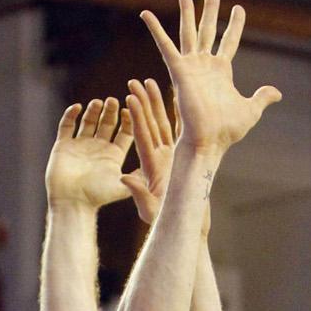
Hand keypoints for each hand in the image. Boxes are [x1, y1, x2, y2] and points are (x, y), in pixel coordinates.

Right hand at [45, 97, 134, 207]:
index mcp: (114, 155)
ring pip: (88, 121)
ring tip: (99, 102)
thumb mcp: (122, 189)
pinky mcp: (63, 146)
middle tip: (114, 101)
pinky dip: (71, 115)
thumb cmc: (97, 198)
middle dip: (111, 111)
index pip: (125, 133)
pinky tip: (77, 107)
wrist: (71, 204)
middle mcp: (98, 148)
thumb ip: (138, 178)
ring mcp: (80, 145)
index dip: (128, 120)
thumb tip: (156, 170)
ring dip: (93, 111)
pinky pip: (66, 126)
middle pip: (107, 123)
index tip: (131, 109)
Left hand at [123, 79, 211, 233]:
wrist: (187, 229)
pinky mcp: (182, 160)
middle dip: (142, 103)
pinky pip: (177, 134)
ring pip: (162, 126)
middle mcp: (159, 159)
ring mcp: (170, 158)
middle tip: (134, 81)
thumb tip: (123, 177)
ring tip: (151, 83)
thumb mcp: (150, 209)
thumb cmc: (168, 222)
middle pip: (149, 125)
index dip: (136, 116)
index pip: (141, 136)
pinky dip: (176, 117)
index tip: (129, 97)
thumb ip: (138, 193)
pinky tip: (175, 101)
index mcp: (151, 167)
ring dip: (156, 105)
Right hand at [140, 0, 280, 153]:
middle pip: (207, 31)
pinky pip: (165, 46)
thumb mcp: (251, 110)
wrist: (210, 141)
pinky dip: (155, 30)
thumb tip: (277, 92)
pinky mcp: (179, 72)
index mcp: (221, 72)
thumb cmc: (227, 131)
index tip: (239, 9)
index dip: (234, 26)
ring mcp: (191, 67)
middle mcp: (205, 66)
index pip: (229, 42)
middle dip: (209, 11)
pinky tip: (145, 14)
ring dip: (186, 12)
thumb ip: (261, 97)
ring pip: (188, 32)